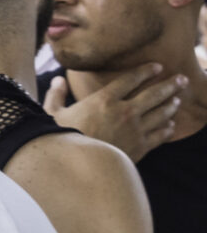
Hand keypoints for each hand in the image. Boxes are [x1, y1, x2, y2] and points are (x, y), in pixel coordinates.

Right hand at [49, 65, 181, 160]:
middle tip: (181, 79)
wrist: (75, 165)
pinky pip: (160, 135)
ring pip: (161, 113)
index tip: (157, 66)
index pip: (130, 79)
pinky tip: (170, 125)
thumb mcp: (52, 114)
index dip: (146, 71)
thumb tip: (58, 79)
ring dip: (171, 104)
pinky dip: (167, 128)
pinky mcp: (140, 147)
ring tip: (177, 100)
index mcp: (103, 99)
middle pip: (154, 94)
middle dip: (170, 85)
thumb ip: (56, 95)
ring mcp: (135, 130)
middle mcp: (124, 111)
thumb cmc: (60, 138)